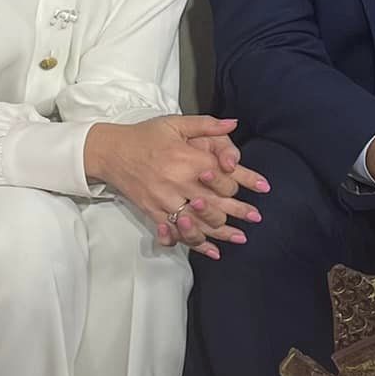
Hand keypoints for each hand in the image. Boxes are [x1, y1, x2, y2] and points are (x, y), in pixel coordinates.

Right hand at [88, 116, 262, 260]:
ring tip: (241, 237)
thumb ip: (207, 126)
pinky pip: (177, 233)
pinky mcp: (154, 213)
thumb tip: (234, 124)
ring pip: (199, 223)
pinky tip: (211, 251)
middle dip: (240, 211)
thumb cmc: (145, 136)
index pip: (224, 175)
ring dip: (222, 233)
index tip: (264, 187)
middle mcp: (179, 183)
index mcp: (188, 159)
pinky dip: (195, 244)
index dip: (246, 181)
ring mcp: (166, 201)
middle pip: (216, 203)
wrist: (110, 152)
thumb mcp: (175, 123)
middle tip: (256, 217)